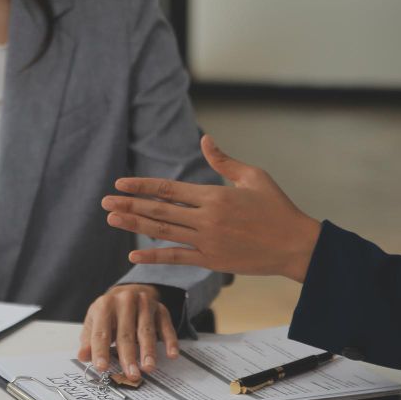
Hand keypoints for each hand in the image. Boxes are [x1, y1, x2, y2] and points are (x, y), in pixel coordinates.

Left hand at [78, 284, 178, 378]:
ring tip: (148, 368)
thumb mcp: (95, 321)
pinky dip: (170, 341)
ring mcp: (145, 305)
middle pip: (126, 334)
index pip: (101, 332)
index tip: (102, 367)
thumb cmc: (110, 311)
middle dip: (128, 356)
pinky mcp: (161, 310)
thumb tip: (82, 357)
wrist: (130, 290)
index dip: (100, 351)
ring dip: (148, 351)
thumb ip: (89, 340)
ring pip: (146, 331)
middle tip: (131, 374)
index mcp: (104, 306)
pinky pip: (166, 327)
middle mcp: (125, 302)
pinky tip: (172, 354)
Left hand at [101, 135, 321, 282]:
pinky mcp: (211, 260)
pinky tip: (134, 253)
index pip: (168, 188)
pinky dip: (154, 256)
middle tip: (104, 202)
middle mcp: (206, 217)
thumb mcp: (253, 177)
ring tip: (112, 220)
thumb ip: (224, 161)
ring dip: (134, 225)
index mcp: (214, 195)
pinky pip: (177, 257)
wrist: (295, 245)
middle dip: (128, 205)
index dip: (141, 186)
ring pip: (163, 231)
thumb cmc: (277, 208)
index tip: (120, 184)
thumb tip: (204, 139)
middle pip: (158, 210)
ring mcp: (207, 241)